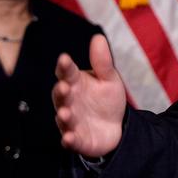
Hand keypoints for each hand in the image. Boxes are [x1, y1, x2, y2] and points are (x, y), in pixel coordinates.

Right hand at [53, 34, 125, 157]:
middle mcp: (69, 101)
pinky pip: (70, 140)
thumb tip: (98, 37)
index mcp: (75, 83)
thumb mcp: (109, 79)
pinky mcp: (76, 139)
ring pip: (63, 117)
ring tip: (65, 113)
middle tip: (64, 87)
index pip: (67, 72)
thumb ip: (102, 62)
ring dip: (63, 115)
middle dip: (61, 91)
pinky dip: (69, 139)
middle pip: (61, 95)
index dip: (64, 66)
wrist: (117, 126)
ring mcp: (71, 121)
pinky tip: (69, 138)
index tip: (64, 58)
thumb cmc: (108, 99)